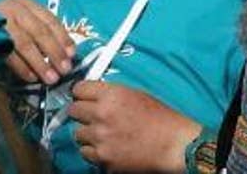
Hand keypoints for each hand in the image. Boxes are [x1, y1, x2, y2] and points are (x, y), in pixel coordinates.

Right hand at [0, 0, 76, 85]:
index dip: (63, 37)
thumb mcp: (22, 19)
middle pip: (39, 32)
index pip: (49, 20)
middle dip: (54, 52)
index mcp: (25, 2)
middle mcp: (13, 8)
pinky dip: (21, 67)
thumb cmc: (0, 23)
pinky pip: (7, 54)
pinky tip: (30, 78)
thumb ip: (39, 31)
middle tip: (64, 70)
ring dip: (40, 63)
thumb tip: (63, 52)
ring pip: (24, 44)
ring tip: (50, 78)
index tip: (72, 54)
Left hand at [67, 80, 201, 172]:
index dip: (81, 93)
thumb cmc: (161, 119)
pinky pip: (85, 152)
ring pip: (77, 133)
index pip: (79, 89)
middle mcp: (102, 114)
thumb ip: (113, 94)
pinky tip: (107, 146)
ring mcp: (100, 137)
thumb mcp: (138, 95)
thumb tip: (95, 95)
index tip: (82, 97)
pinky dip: (93, 150)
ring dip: (87, 133)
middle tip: (91, 115)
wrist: (173, 144)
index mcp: (113, 95)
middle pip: (73, 110)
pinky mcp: (102, 157)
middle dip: (81, 112)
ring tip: (103, 133)